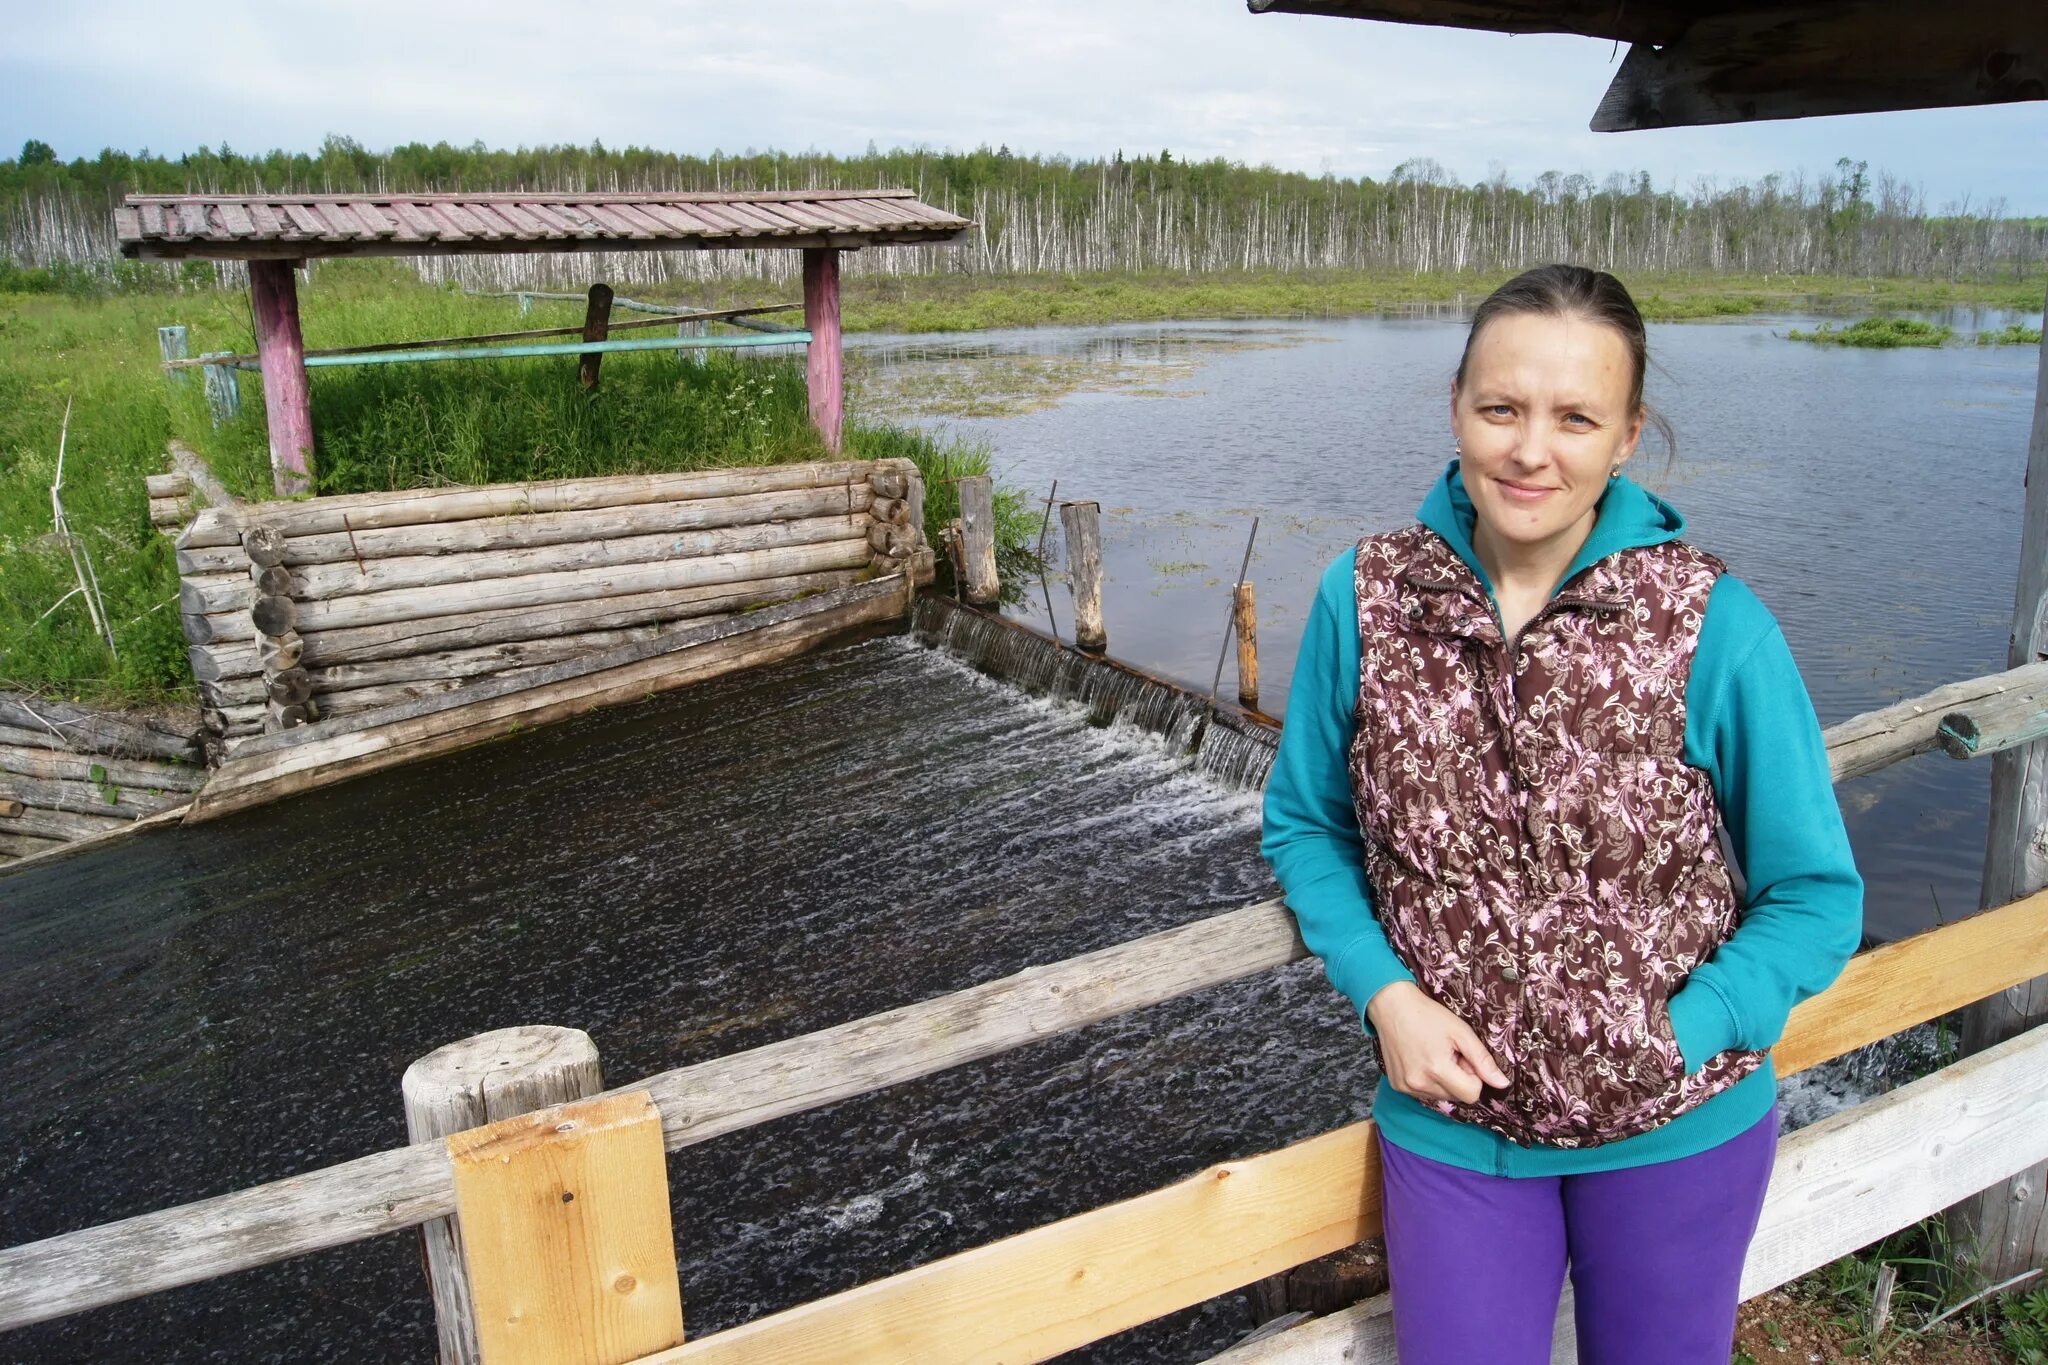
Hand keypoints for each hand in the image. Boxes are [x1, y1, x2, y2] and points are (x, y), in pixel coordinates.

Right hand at [1366, 981, 1510, 1105]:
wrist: (1391, 1007)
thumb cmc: (1428, 1015)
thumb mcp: (1461, 1032)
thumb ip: (1483, 1060)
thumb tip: (1503, 1084)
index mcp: (1437, 1070)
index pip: (1471, 1094)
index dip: (1473, 1077)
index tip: (1463, 1057)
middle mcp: (1419, 1084)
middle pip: (1456, 1097)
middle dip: (1458, 1078)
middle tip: (1448, 1053)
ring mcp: (1406, 1087)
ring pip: (1441, 1097)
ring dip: (1443, 1081)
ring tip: (1433, 1055)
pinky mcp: (1397, 1086)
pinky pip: (1424, 1094)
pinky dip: (1428, 1081)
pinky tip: (1421, 1060)